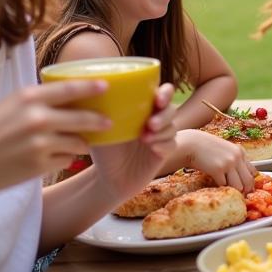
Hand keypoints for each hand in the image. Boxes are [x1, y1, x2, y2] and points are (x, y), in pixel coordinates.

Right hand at [0, 80, 111, 197]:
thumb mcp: (8, 107)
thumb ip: (36, 100)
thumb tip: (70, 97)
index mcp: (28, 98)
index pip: (69, 89)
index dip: (91, 87)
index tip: (106, 86)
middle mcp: (37, 118)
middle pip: (83, 117)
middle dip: (99, 120)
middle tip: (107, 122)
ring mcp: (40, 143)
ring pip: (79, 141)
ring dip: (81, 142)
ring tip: (77, 142)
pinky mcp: (41, 164)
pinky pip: (67, 159)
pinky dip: (65, 158)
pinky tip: (52, 158)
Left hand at [88, 83, 178, 199]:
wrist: (109, 178)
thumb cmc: (104, 149)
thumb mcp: (102, 129)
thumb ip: (107, 112)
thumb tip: (99, 93)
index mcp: (142, 109)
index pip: (161, 93)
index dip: (165, 93)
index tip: (157, 99)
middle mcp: (154, 119)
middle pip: (170, 109)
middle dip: (164, 114)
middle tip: (151, 123)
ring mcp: (161, 136)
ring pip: (172, 126)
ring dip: (162, 131)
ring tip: (146, 138)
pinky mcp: (165, 152)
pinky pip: (171, 144)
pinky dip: (164, 144)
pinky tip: (153, 148)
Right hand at [177, 129, 255, 192]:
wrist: (191, 144)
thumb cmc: (206, 148)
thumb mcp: (225, 151)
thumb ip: (234, 160)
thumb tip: (240, 178)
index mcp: (240, 152)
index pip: (253, 171)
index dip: (249, 182)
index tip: (244, 188)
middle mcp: (237, 157)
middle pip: (248, 181)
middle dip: (244, 190)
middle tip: (237, 195)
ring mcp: (228, 163)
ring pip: (238, 186)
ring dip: (231, 189)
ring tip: (224, 188)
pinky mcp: (218, 169)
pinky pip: (223, 185)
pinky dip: (219, 187)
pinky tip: (214, 182)